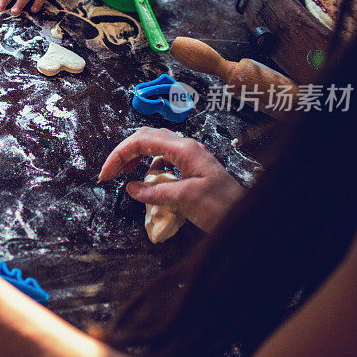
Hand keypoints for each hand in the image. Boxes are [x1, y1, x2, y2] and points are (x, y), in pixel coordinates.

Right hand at [98, 127, 244, 231]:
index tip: (106, 174)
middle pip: (146, 138)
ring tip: (125, 176)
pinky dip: (149, 169)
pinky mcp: (192, 169)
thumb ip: (156, 192)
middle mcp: (186, 148)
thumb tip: (131, 188)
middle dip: (124, 154)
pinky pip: (164, 161)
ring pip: (154, 148)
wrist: (250, 218)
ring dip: (135, 158)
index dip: (119, 155)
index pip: (141, 141)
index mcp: (183, 149)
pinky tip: (148, 182)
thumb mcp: (186, 199)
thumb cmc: (224, 207)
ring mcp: (190, 157)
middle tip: (110, 173)